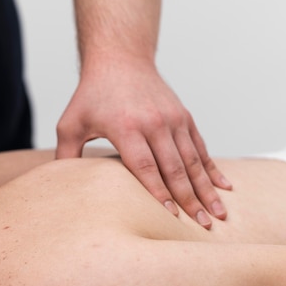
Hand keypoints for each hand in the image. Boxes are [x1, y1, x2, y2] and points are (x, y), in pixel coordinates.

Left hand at [56, 60, 231, 228]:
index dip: (158, 193)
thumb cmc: (91, 95)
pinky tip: (225, 187)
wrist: (120, 59)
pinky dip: (213, 168)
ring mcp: (173, 119)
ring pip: (193, 160)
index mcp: (126, 126)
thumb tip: (60, 187)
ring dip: (207, 188)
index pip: (144, 167)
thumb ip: (66, 155)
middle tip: (202, 226)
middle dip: (190, 199)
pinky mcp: (184, 117)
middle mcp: (154, 122)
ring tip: (219, 214)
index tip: (171, 217)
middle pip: (175, 168)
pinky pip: (201, 147)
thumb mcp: (71, 123)